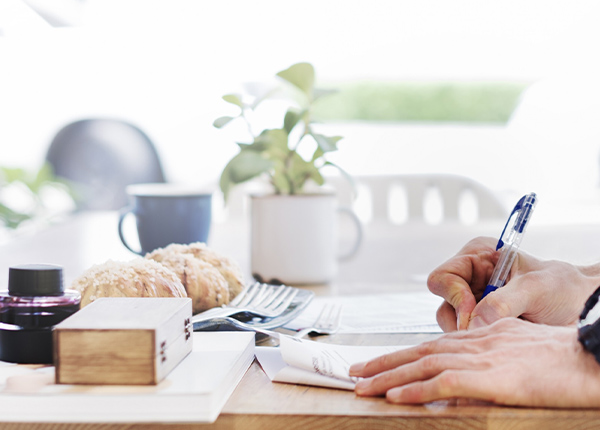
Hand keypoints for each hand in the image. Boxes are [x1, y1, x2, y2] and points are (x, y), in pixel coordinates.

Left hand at [350, 318, 599, 406]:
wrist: (588, 357)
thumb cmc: (560, 357)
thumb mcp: (517, 352)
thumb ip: (487, 361)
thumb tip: (460, 380)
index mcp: (480, 335)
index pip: (431, 344)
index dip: (401, 354)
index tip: (378, 363)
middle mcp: (473, 342)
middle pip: (418, 351)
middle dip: (383, 363)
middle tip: (354, 373)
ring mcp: (479, 358)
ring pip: (423, 365)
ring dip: (388, 377)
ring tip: (361, 386)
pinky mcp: (489, 377)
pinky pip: (443, 383)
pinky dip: (416, 389)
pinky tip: (395, 397)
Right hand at [427, 237, 599, 330]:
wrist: (584, 309)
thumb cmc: (564, 288)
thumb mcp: (536, 288)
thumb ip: (503, 302)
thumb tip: (474, 322)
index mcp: (477, 257)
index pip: (443, 277)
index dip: (454, 296)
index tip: (473, 314)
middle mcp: (470, 279)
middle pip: (444, 303)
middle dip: (462, 320)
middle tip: (486, 332)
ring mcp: (474, 303)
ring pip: (451, 324)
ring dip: (472, 334)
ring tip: (502, 334)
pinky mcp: (480, 324)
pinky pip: (465, 338)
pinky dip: (479, 343)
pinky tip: (500, 341)